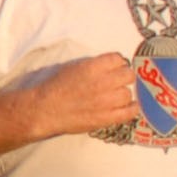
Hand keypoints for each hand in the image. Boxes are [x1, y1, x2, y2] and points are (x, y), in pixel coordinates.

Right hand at [21, 52, 141, 138]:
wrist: (45, 109)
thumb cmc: (56, 87)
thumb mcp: (74, 67)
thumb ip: (94, 65)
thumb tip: (111, 66)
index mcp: (93, 67)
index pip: (118, 59)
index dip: (116, 64)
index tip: (113, 69)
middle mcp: (103, 82)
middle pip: (128, 75)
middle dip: (123, 77)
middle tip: (116, 83)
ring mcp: (106, 101)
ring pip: (128, 93)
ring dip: (123, 94)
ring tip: (115, 97)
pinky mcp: (106, 118)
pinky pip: (130, 112)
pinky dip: (131, 108)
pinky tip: (128, 107)